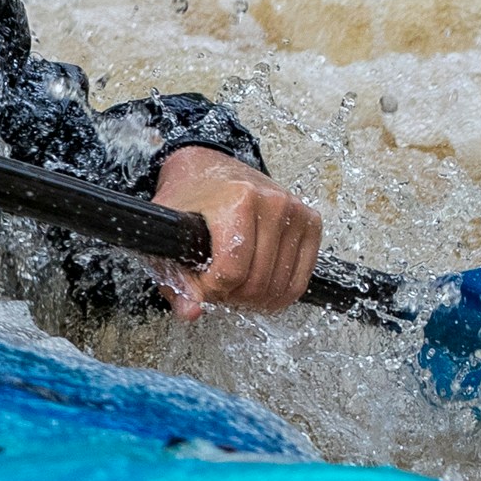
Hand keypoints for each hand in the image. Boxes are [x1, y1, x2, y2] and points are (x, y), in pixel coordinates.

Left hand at [150, 147, 322, 318]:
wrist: (208, 169)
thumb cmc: (189, 202)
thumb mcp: (170, 236)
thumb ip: (176, 280)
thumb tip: (191, 311)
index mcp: (238, 200)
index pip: (232, 271)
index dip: (212, 289)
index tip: (201, 283)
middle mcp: (272, 202)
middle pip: (257, 282)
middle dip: (232, 295)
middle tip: (217, 288)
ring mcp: (295, 211)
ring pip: (281, 285)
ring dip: (254, 298)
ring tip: (234, 285)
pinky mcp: (310, 222)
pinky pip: (300, 279)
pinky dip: (279, 294)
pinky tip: (258, 288)